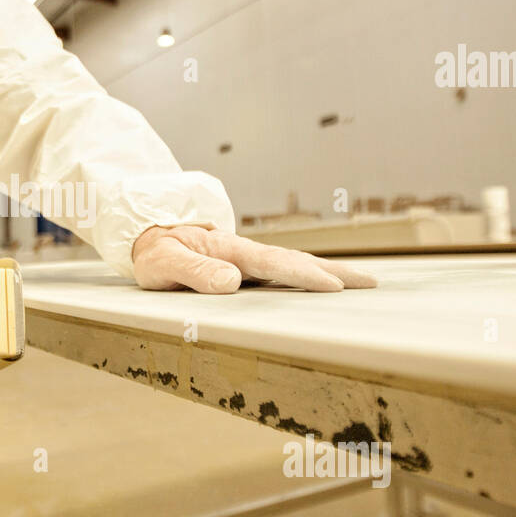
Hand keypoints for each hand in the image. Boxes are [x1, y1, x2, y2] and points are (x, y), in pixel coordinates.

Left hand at [131, 225, 377, 292]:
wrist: (144, 231)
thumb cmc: (152, 250)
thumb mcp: (162, 263)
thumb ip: (194, 272)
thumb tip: (232, 281)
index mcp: (228, 250)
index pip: (273, 264)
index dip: (303, 275)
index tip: (334, 285)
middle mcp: (243, 251)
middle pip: (295, 260)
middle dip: (334, 272)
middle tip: (371, 284)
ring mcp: (245, 257)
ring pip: (293, 263)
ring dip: (327, 271)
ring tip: (360, 282)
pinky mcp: (243, 265)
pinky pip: (281, 269)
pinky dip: (307, 274)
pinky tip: (321, 283)